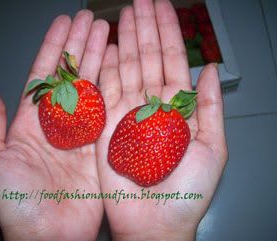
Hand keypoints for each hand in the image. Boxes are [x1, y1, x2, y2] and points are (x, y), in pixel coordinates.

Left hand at [0, 10, 108, 240]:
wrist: (51, 236)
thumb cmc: (18, 204)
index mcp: (31, 121)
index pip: (43, 75)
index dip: (54, 47)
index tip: (64, 22)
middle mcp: (59, 122)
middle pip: (71, 74)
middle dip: (80, 44)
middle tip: (92, 19)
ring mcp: (82, 131)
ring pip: (92, 86)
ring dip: (99, 58)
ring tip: (107, 33)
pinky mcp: (101, 144)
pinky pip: (108, 110)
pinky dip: (114, 86)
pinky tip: (119, 65)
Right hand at [96, 0, 227, 239]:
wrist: (154, 221)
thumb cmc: (187, 190)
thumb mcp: (212, 148)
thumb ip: (210, 106)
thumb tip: (210, 69)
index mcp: (177, 108)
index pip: (172, 62)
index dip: (169, 34)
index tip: (163, 7)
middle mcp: (151, 105)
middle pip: (148, 59)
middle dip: (145, 29)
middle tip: (141, 1)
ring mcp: (126, 112)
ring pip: (126, 68)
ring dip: (125, 41)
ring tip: (124, 15)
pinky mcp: (107, 124)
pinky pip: (105, 90)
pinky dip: (106, 67)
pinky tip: (106, 46)